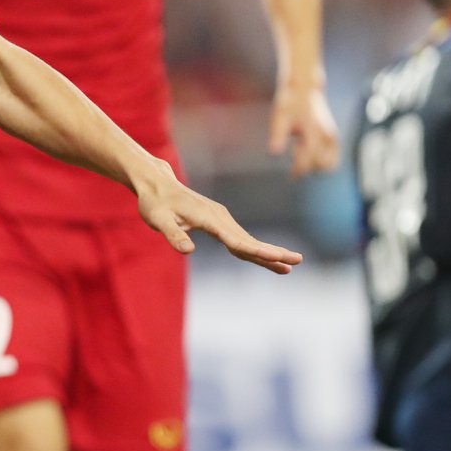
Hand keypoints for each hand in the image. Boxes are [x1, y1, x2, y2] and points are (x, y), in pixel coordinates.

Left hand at [134, 165, 303, 274]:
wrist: (157, 184)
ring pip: (247, 239)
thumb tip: (187, 251)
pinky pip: (239, 237)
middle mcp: (219, 217)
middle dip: (272, 252)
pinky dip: (254, 248)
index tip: (274, 258)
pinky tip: (267, 258)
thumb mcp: (158, 220)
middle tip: (296, 262)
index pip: (235, 240)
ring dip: (268, 252)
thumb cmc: (154, 203)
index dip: (255, 251)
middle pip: (248, 240)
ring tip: (289, 266)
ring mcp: (221, 218)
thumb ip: (173, 235)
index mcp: (208, 219)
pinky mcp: (219, 221)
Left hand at [269, 81, 339, 177]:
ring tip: (301, 150)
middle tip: (295, 153)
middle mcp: (327, 136)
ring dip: (316, 165)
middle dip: (308, 167)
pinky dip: (322, 160)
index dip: (299, 170)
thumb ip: (278, 136)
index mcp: (314, 131)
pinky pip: (333, 157)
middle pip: (323, 166)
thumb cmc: (290, 103)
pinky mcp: (333, 137)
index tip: (290, 174)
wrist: (304, 89)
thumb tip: (274, 154)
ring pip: (331, 164)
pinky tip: (307, 149)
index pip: (309, 160)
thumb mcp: (279, 117)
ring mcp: (332, 136)